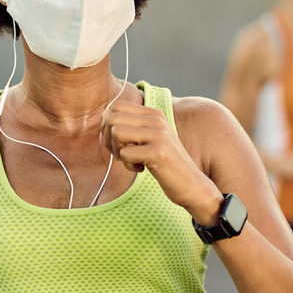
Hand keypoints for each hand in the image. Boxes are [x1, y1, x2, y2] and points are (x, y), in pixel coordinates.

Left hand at [99, 101, 219, 220]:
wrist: (192, 184)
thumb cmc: (165, 164)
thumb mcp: (149, 140)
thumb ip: (130, 129)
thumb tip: (101, 126)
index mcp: (153, 113)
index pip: (115, 107)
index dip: (107, 126)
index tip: (116, 143)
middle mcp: (156, 119)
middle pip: (111, 118)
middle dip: (108, 139)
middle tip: (121, 154)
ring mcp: (158, 134)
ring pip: (116, 132)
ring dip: (117, 151)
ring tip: (131, 161)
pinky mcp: (158, 152)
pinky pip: (125, 153)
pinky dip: (128, 165)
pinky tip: (141, 169)